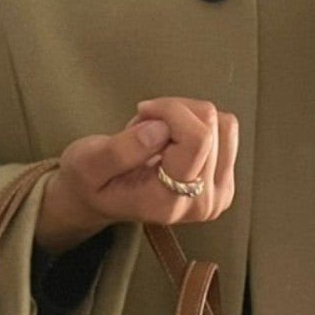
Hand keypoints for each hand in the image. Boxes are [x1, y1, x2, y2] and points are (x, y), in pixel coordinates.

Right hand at [35, 97, 239, 251]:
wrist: (98, 201)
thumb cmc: (90, 182)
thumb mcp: (87, 163)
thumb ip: (120, 150)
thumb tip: (160, 129)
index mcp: (168, 202)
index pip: (197, 139)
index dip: (171, 111)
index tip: (144, 112)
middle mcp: (200, 203)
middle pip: (210, 127)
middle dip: (174, 112)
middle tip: (144, 124)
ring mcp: (217, 195)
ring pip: (223, 125)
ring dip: (186, 116)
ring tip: (156, 133)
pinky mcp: (224, 182)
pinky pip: (226, 132)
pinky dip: (197, 124)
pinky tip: (172, 139)